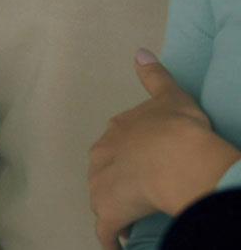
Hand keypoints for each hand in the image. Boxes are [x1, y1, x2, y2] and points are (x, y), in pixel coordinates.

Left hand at [88, 49, 240, 248]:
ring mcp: (102, 185)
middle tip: (137, 193)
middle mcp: (101, 156)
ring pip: (102, 199)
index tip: (141, 166)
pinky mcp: (109, 212)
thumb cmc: (179, 128)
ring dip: (114, 209)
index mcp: (115, 131)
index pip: (116, 145)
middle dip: (116, 182)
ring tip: (132, 219)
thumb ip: (154, 76)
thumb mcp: (170, 96)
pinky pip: (106, 231)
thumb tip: (139, 51)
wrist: (180, 158)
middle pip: (104, 172)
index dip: (129, 157)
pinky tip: (118, 244)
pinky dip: (110, 238)